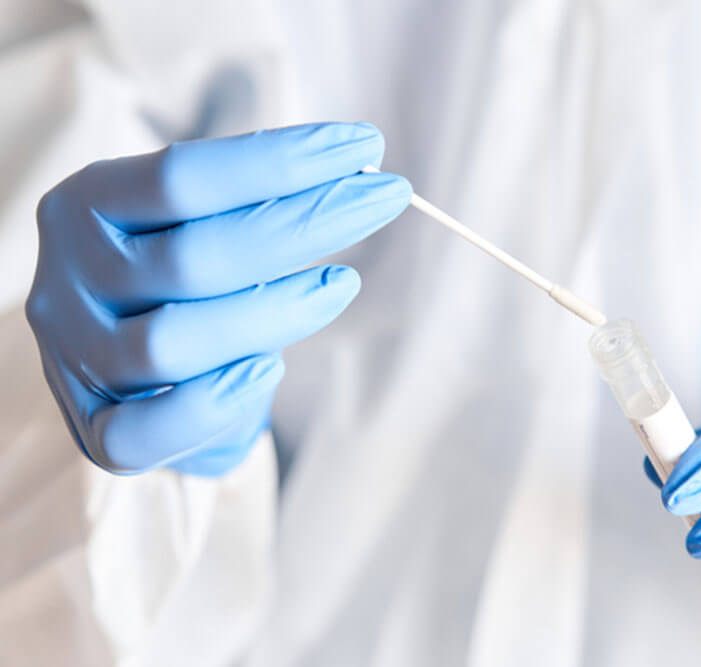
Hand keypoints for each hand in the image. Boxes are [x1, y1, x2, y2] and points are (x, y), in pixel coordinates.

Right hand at [27, 122, 410, 475]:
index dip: (281, 161)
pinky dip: (210, 405)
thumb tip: (353, 178)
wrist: (141, 370)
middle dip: (308, 224)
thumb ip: (253, 205)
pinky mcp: (95, 428)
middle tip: (386, 197)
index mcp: (89, 203)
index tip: (367, 145)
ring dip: (275, 314)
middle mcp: (70, 277)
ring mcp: (76, 357)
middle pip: (194, 257)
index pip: (183, 176)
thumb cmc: (188, 280)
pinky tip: (269, 371)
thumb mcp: (205, 222)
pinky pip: (142, 432)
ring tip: (342, 284)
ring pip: (173, 343)